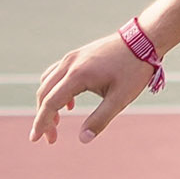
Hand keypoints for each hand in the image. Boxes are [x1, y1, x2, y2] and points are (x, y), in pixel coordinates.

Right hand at [31, 33, 155, 145]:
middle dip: (44, 117)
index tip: (36, 139)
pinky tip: (70, 105)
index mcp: (77, 75)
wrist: (143, 39)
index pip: (50, 103)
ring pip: (48, 83)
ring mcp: (72, 57)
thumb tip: (83, 139)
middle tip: (51, 138)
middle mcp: (69, 64)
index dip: (42, 123)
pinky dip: (56, 91)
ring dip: (48, 104)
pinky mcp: (78, 55)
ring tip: (57, 124)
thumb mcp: (120, 98)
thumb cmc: (134, 69)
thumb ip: (100, 119)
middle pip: (44, 93)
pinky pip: (57, 74)